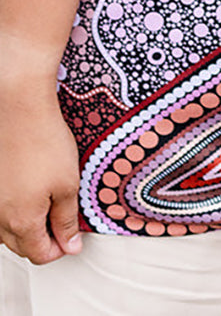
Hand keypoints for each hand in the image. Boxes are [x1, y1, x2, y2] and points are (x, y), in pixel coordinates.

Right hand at [0, 88, 82, 263]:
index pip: (40, 254)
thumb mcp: (67, 184)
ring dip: (25, 228)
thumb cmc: (44, 141)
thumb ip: (67, 220)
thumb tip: (69, 246)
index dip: (59, 249)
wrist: (20, 109)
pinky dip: (13, 211)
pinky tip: (27, 194)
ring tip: (46, 207)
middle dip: (42, 241)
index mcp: (22, 222)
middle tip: (62, 223)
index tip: (71, 238)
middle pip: (21, 246)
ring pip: (6, 231)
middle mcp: (0, 217)